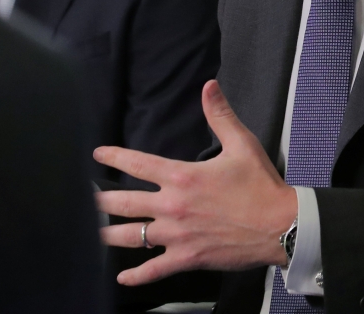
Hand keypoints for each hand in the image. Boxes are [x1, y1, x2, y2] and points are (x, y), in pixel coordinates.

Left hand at [95, 80, 297, 284]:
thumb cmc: (261, 185)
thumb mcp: (242, 143)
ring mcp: (177, 234)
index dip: (115, 156)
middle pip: (125, 202)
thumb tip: (208, 87)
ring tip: (92, 233)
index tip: (98, 154)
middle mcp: (173, 205)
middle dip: (100, 200)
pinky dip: (136, 275)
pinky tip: (123, 277)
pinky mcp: (187, 257)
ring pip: (132, 236)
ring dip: (108, 235)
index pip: (139, 163)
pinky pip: (154, 269)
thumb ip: (220, 115)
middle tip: (84, 198)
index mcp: (182, 176)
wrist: (279, 225)